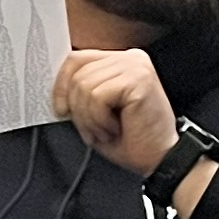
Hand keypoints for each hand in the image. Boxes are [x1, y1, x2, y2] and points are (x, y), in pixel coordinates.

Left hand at [52, 48, 179, 177]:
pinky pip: (97, 96)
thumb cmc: (133, 140)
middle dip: (78, 109)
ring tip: (106, 130)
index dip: (61, 85)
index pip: (77, 59)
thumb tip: (56, 87)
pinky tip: (115, 128)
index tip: (61, 108)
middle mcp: (130, 58)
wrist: (161, 160)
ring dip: (89, 118)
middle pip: (77, 72)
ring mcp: (136, 66)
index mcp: (121, 61)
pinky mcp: (139, 79)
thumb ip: (82, 91)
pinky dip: (99, 120)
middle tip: (93, 129)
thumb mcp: (98, 111)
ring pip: (84, 86)